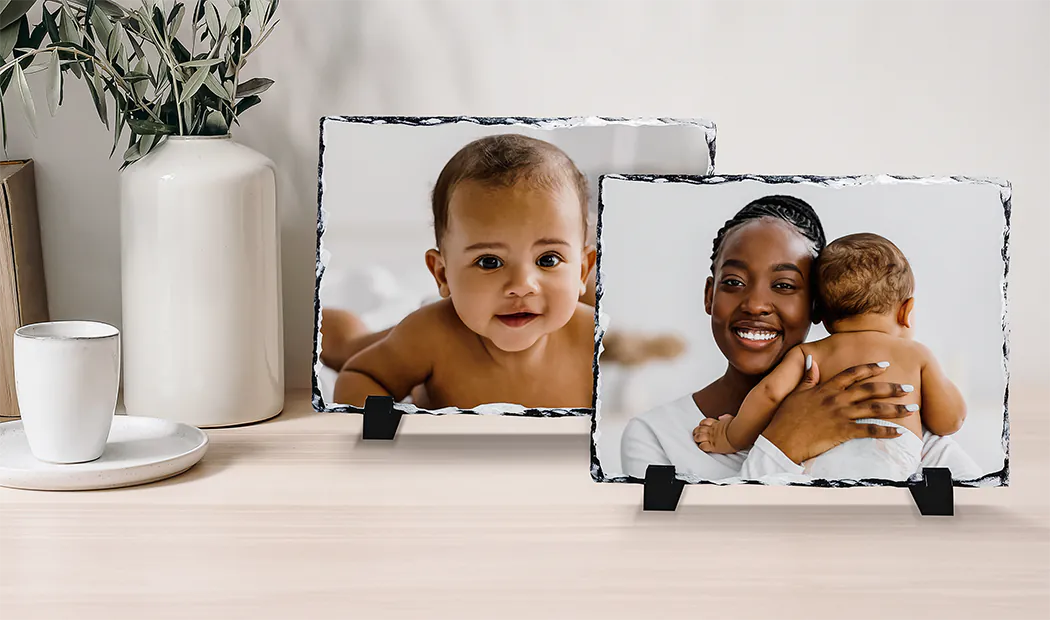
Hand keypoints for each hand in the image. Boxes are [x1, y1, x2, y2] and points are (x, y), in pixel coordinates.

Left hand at [693, 414, 738, 453]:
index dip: (702, 424)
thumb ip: (726, 418)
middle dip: (696, 431)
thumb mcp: (732, 419)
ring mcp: (712, 438)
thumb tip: (722, 417)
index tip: (702, 426)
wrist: (738, 433)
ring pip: (698, 437)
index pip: (705, 422)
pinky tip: (702, 446)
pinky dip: (701, 446)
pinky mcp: (713, 446)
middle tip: (696, 433)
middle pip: (699, 429)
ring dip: (697, 438)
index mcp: (717, 424)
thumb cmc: (738, 427)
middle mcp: (712, 430)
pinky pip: (703, 446)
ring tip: (697, 440)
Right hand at [761, 357, 916, 464]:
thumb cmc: (785, 419)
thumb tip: (813, 361)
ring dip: (896, 408)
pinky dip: (886, 431)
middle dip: (891, 388)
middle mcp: (836, 399)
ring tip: (912, 408)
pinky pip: (870, 430)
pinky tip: (899, 432)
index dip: (869, 368)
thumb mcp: (795, 394)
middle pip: (869, 390)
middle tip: (908, 387)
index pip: (852, 374)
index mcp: (825, 389)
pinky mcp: (843, 432)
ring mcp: (840, 415)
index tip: (885, 365)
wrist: (781, 440)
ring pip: (874, 409)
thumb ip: (807, 378)